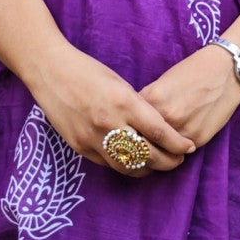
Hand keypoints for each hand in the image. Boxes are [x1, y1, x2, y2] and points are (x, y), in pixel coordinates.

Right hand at [28, 44, 194, 174]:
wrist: (49, 71)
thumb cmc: (89, 71)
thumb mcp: (121, 84)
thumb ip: (140, 108)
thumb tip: (162, 130)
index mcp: (124, 103)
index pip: (160, 132)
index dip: (178, 145)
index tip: (189, 148)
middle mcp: (109, 123)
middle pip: (148, 155)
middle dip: (168, 162)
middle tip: (178, 161)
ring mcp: (93, 138)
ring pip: (129, 167)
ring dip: (148, 169)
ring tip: (158, 164)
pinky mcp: (80, 147)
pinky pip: (108, 164)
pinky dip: (125, 165)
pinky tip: (133, 161)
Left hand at [140, 44, 239, 148]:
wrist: (227, 72)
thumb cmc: (194, 71)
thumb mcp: (163, 82)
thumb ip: (148, 102)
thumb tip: (136, 119)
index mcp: (153, 99)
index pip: (130, 120)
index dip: (129, 123)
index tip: (130, 125)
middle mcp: (167, 117)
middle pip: (142, 139)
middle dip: (141, 139)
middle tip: (142, 138)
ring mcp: (183, 131)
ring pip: (160, 149)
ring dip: (158, 147)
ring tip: (160, 140)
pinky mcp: (198, 140)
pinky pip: (178, 150)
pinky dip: (174, 147)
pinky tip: (176, 140)